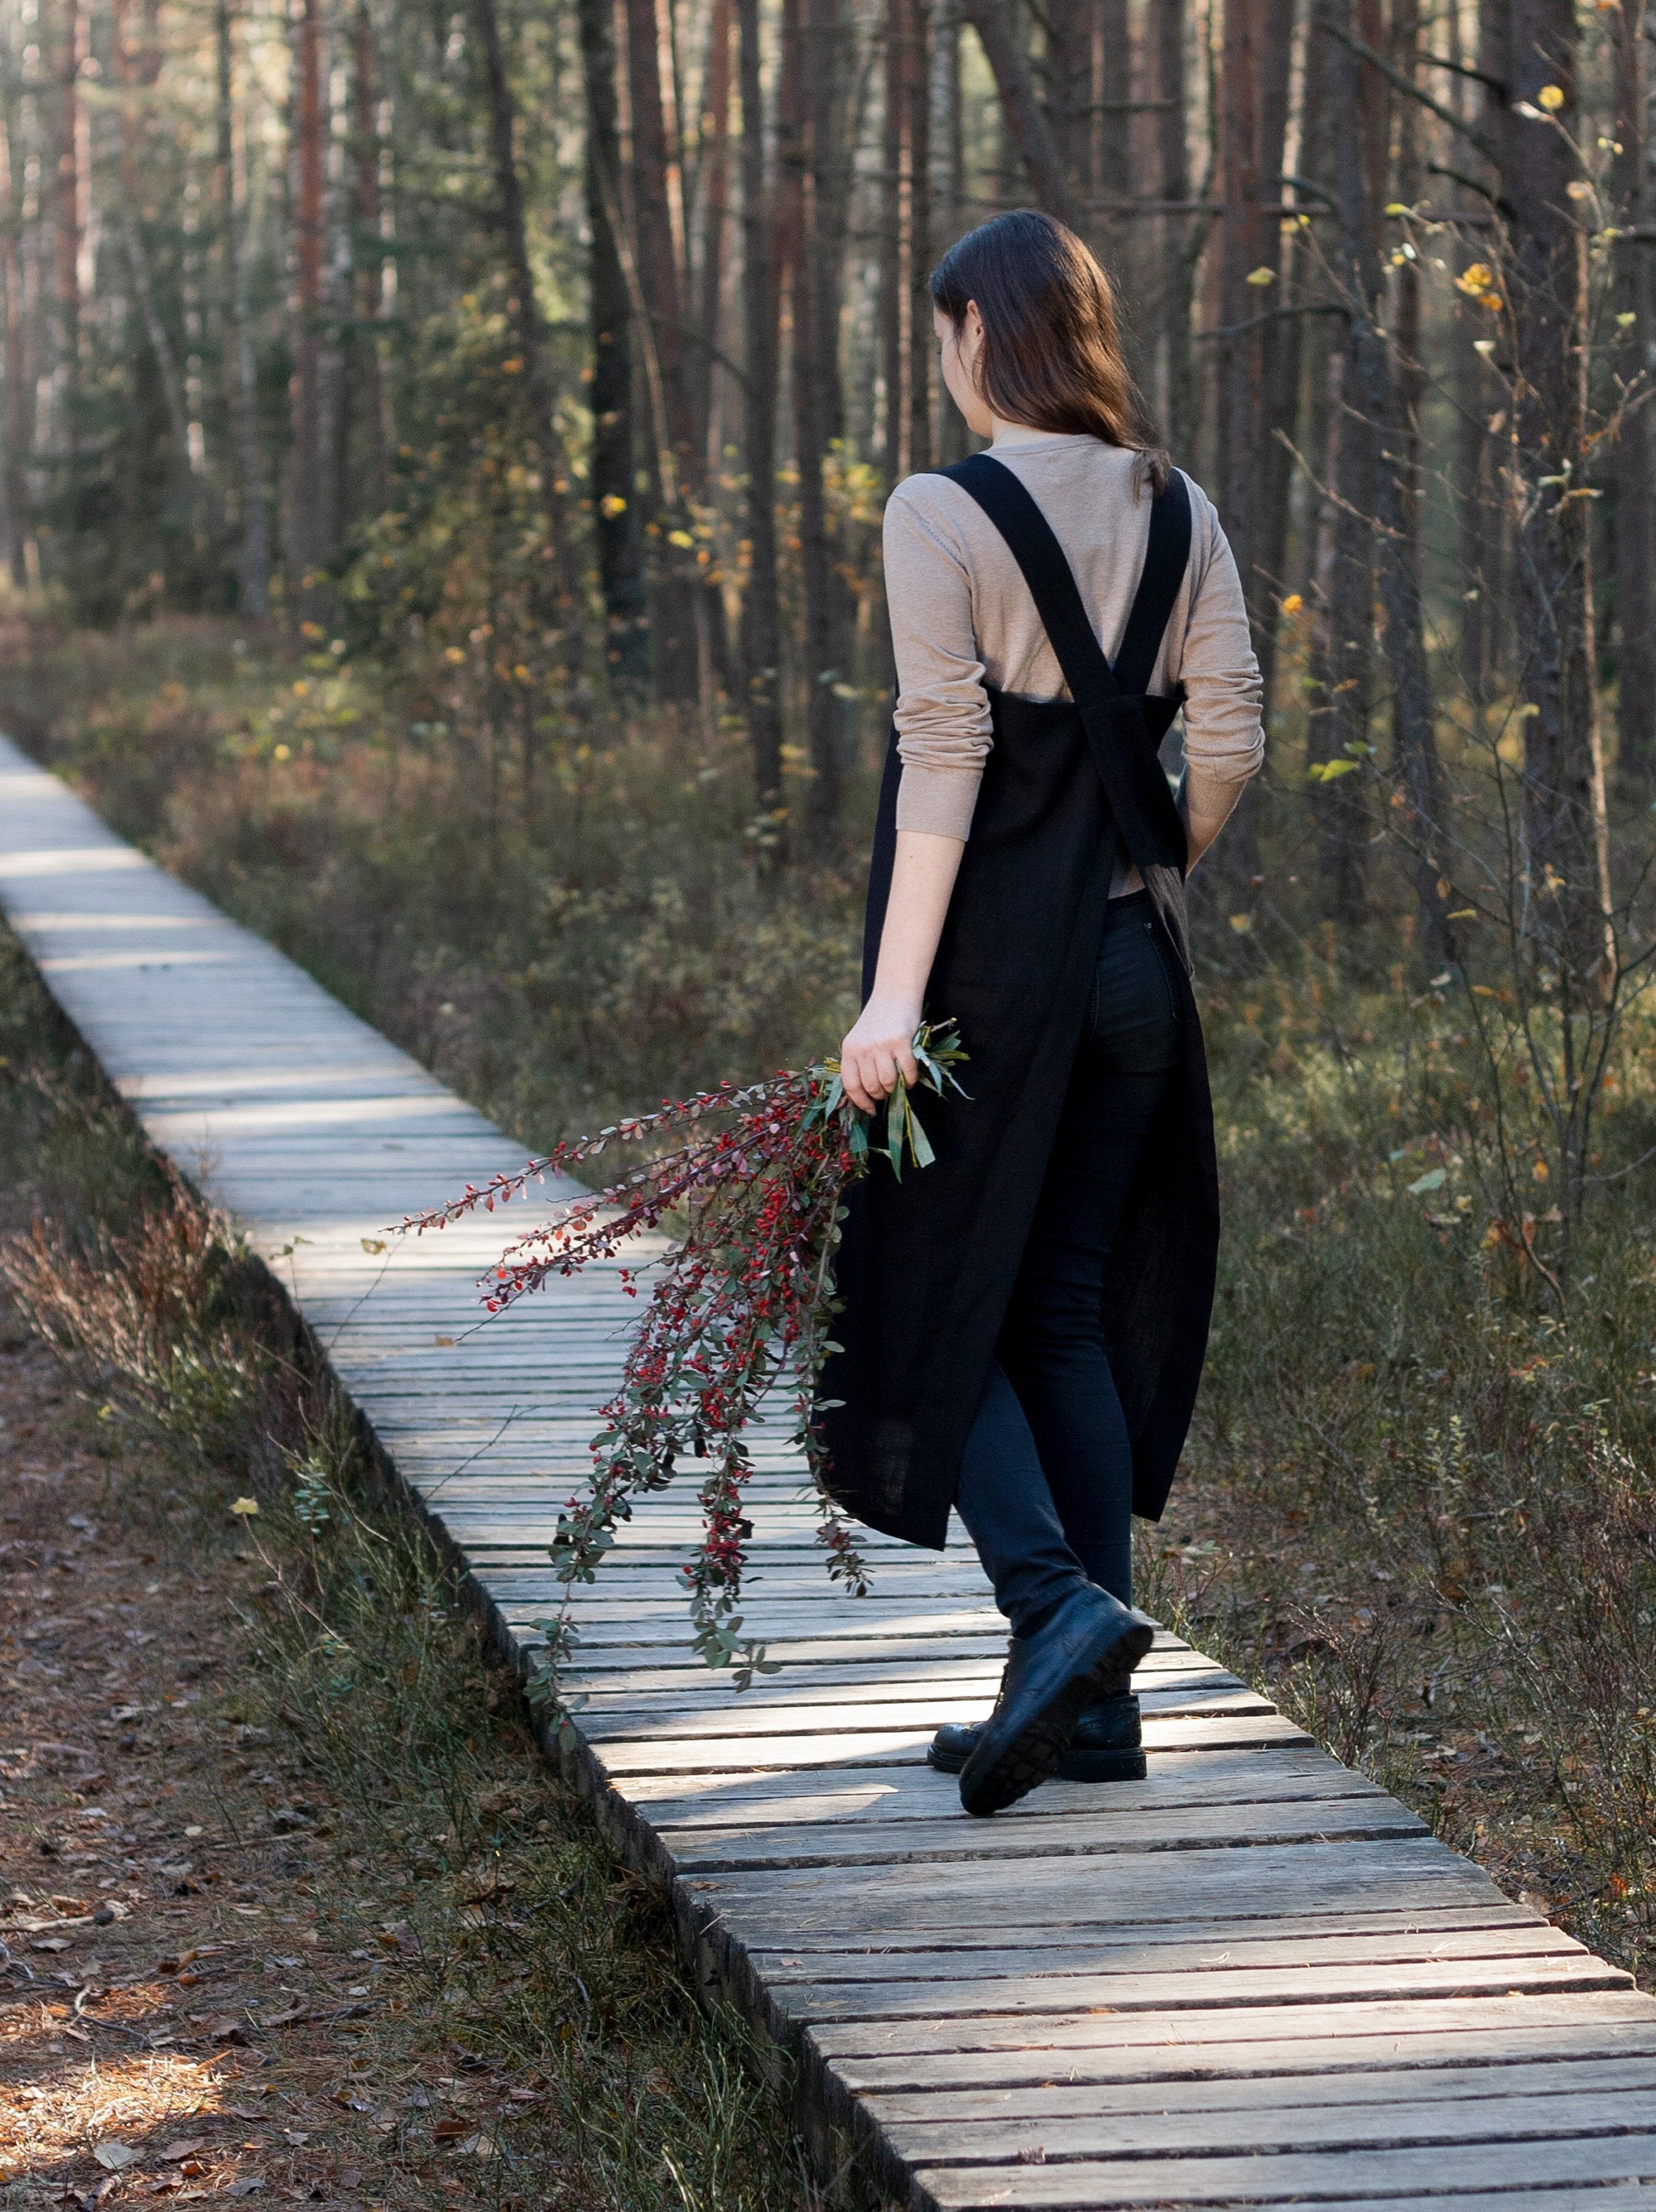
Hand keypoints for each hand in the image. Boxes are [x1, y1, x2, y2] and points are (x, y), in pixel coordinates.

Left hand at [838, 997, 921, 1113]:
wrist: (893, 995)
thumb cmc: (877, 1022)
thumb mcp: (859, 1041)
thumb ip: (859, 1064)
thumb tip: (867, 1096)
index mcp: (849, 1050)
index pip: (851, 1085)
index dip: (860, 1102)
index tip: (870, 1109)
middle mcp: (863, 1049)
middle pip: (871, 1086)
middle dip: (881, 1095)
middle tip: (887, 1092)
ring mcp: (882, 1046)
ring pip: (888, 1082)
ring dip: (895, 1089)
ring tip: (898, 1084)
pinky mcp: (901, 1042)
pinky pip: (907, 1071)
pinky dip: (910, 1080)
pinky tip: (910, 1078)